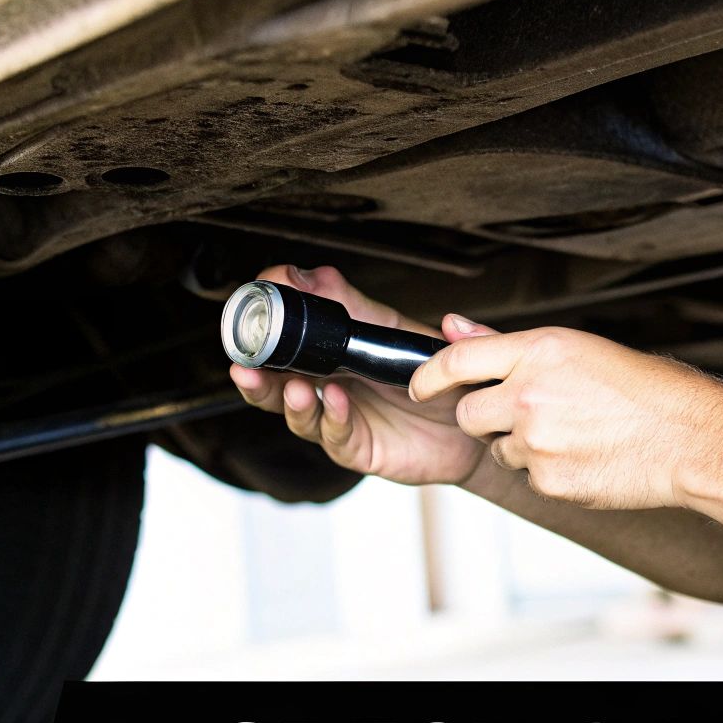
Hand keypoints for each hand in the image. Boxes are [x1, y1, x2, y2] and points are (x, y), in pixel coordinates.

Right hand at [228, 264, 495, 487]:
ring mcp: (339, 417)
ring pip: (296, 412)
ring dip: (289, 401)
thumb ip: (352, 305)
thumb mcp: (396, 331)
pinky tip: (338, 402)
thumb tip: (306, 275)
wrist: (476, 424)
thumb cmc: (437, 375)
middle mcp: (327, 383)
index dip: (262, 327)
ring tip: (297, 387)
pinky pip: (335, 437)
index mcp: (331, 349)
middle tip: (245, 365)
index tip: (253, 310)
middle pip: (273, 381)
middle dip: (255, 374)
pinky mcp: (357, 447)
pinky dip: (333, 419)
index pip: (283, 337)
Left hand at [409, 324, 722, 509]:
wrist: (688, 437)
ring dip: (521, 446)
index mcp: (538, 350)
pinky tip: (585, 456)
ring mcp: (537, 441)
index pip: (456, 359)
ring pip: (499, 450)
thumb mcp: (576, 349)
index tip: (418, 385)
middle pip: (468, 413)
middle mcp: (530, 394)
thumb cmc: (643, 389)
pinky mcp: (548, 480)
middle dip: (484, 418)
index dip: (429, 375)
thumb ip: (505, 345)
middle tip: (525, 415)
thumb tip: (451, 325)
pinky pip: (527, 478)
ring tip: (573, 434)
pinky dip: (548, 471)